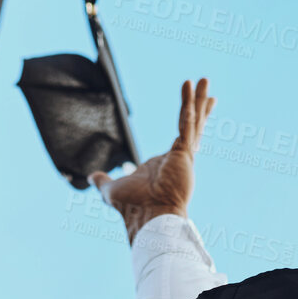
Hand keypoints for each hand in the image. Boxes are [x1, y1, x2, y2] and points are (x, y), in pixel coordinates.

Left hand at [90, 79, 214, 243]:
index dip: (188, 120)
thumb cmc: (133, 209)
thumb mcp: (112, 190)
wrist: (147, 220)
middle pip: (193, 125)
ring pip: (193, 121)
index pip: (182, 136)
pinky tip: (189, 88)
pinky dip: (188, 105)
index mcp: (168, 163)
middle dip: (200, 104)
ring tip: (204, 79)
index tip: (194, 109)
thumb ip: (104, 181)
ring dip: (198, 99)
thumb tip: (92, 176)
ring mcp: (184, 156)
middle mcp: (180, 158)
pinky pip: (186, 124)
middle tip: (206, 86)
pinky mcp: (184, 154)